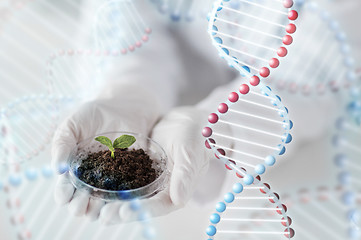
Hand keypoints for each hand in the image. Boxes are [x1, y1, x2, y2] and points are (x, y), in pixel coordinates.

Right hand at [52, 83, 160, 220]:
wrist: (124, 108)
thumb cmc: (94, 115)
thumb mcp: (73, 124)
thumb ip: (63, 144)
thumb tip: (57, 170)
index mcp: (73, 170)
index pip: (65, 189)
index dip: (63, 194)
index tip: (65, 194)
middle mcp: (91, 180)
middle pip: (82, 203)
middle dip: (79, 205)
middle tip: (82, 201)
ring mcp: (112, 181)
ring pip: (103, 203)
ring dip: (100, 207)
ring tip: (100, 202)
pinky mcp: (131, 177)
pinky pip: (127, 193)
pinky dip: (124, 198)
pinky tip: (122, 198)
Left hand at [98, 106, 213, 223]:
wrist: (188, 121)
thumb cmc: (195, 136)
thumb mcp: (190, 153)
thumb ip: (185, 175)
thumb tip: (179, 200)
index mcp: (176, 191)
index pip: (159, 206)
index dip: (141, 211)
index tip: (124, 213)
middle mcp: (161, 189)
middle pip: (140, 204)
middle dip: (121, 210)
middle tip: (103, 215)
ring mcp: (149, 179)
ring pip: (129, 192)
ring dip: (114, 199)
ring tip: (94, 205)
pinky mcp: (139, 167)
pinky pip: (124, 176)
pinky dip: (111, 181)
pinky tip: (95, 182)